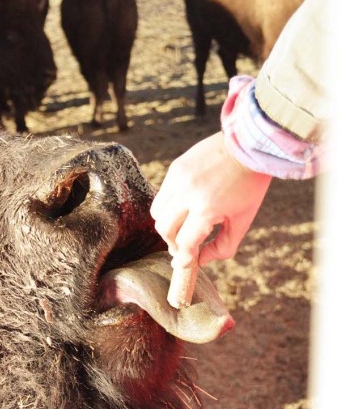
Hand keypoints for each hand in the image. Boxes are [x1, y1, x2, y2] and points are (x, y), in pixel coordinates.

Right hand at [150, 132, 271, 267]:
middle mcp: (188, 193)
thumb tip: (202, 261)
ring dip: (167, 224)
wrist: (249, 145)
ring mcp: (179, 178)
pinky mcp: (176, 167)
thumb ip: (222, 246)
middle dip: (172, 242)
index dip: (183, 257)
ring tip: (182, 225)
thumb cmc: (249, 185)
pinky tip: (185, 205)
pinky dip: (170, 206)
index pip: (185, 242)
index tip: (184, 263)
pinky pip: (163, 194)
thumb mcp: (242, 220)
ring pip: (158, 212)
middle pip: (164, 229)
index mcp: (207, 209)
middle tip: (183, 245)